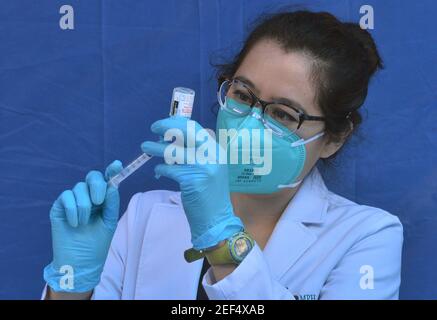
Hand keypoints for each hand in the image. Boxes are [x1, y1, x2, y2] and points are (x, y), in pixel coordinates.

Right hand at [43, 160, 122, 292]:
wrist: (81, 262)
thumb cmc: (97, 243)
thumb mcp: (109, 221)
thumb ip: (111, 203)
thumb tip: (112, 185)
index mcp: (103, 198)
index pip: (107, 179)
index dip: (112, 170)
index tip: (118, 165)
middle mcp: (88, 196)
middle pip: (92, 177)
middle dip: (97, 185)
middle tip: (98, 201)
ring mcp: (73, 200)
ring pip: (79, 188)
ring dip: (84, 206)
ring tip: (85, 223)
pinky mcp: (59, 207)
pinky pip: (66, 197)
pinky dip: (73, 210)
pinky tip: (75, 224)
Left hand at [141, 116, 242, 249]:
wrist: (217, 220)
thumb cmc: (210, 195)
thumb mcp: (208, 169)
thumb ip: (195, 154)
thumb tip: (172, 139)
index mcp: (216, 151)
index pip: (195, 128)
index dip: (177, 123)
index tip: (164, 124)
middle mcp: (212, 155)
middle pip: (185, 132)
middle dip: (166, 127)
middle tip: (153, 128)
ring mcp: (203, 167)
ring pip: (173, 150)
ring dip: (156, 148)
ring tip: (145, 147)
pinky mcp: (192, 180)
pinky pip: (169, 169)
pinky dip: (160, 169)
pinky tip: (158, 172)